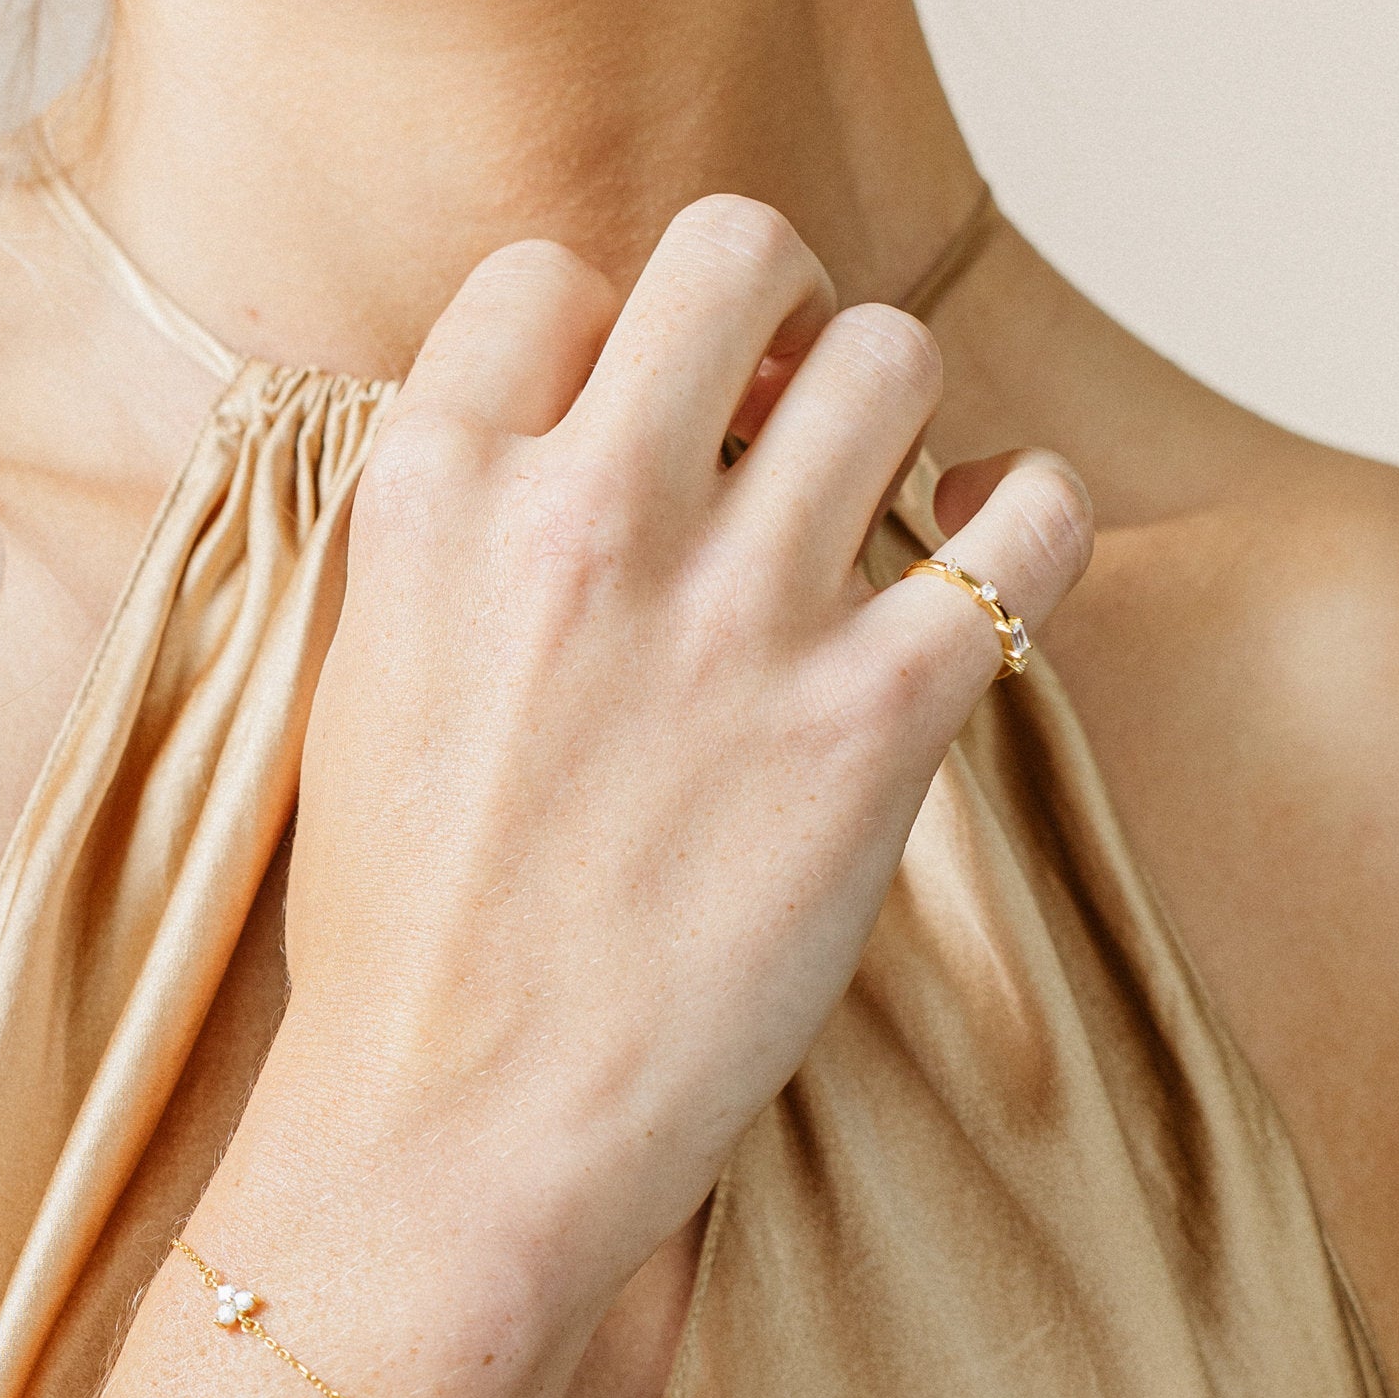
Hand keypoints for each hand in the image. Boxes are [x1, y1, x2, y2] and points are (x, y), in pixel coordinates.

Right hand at [262, 194, 1092, 1335]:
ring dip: (898, 414)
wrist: (449, 1145)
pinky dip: (1031, 518)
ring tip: (882, 503)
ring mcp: (735, 621)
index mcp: (431, 502)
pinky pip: (1026, 525)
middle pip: (740, 252)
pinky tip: (991, 560)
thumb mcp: (366, 694)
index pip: (552, 280)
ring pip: (890, 363)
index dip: (608, 337)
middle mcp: (583, 523)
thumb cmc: (399, 951)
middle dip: (780, 311)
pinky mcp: (868, 727)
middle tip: (784, 407)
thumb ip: (456, 547)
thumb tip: (568, 452)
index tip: (634, 423)